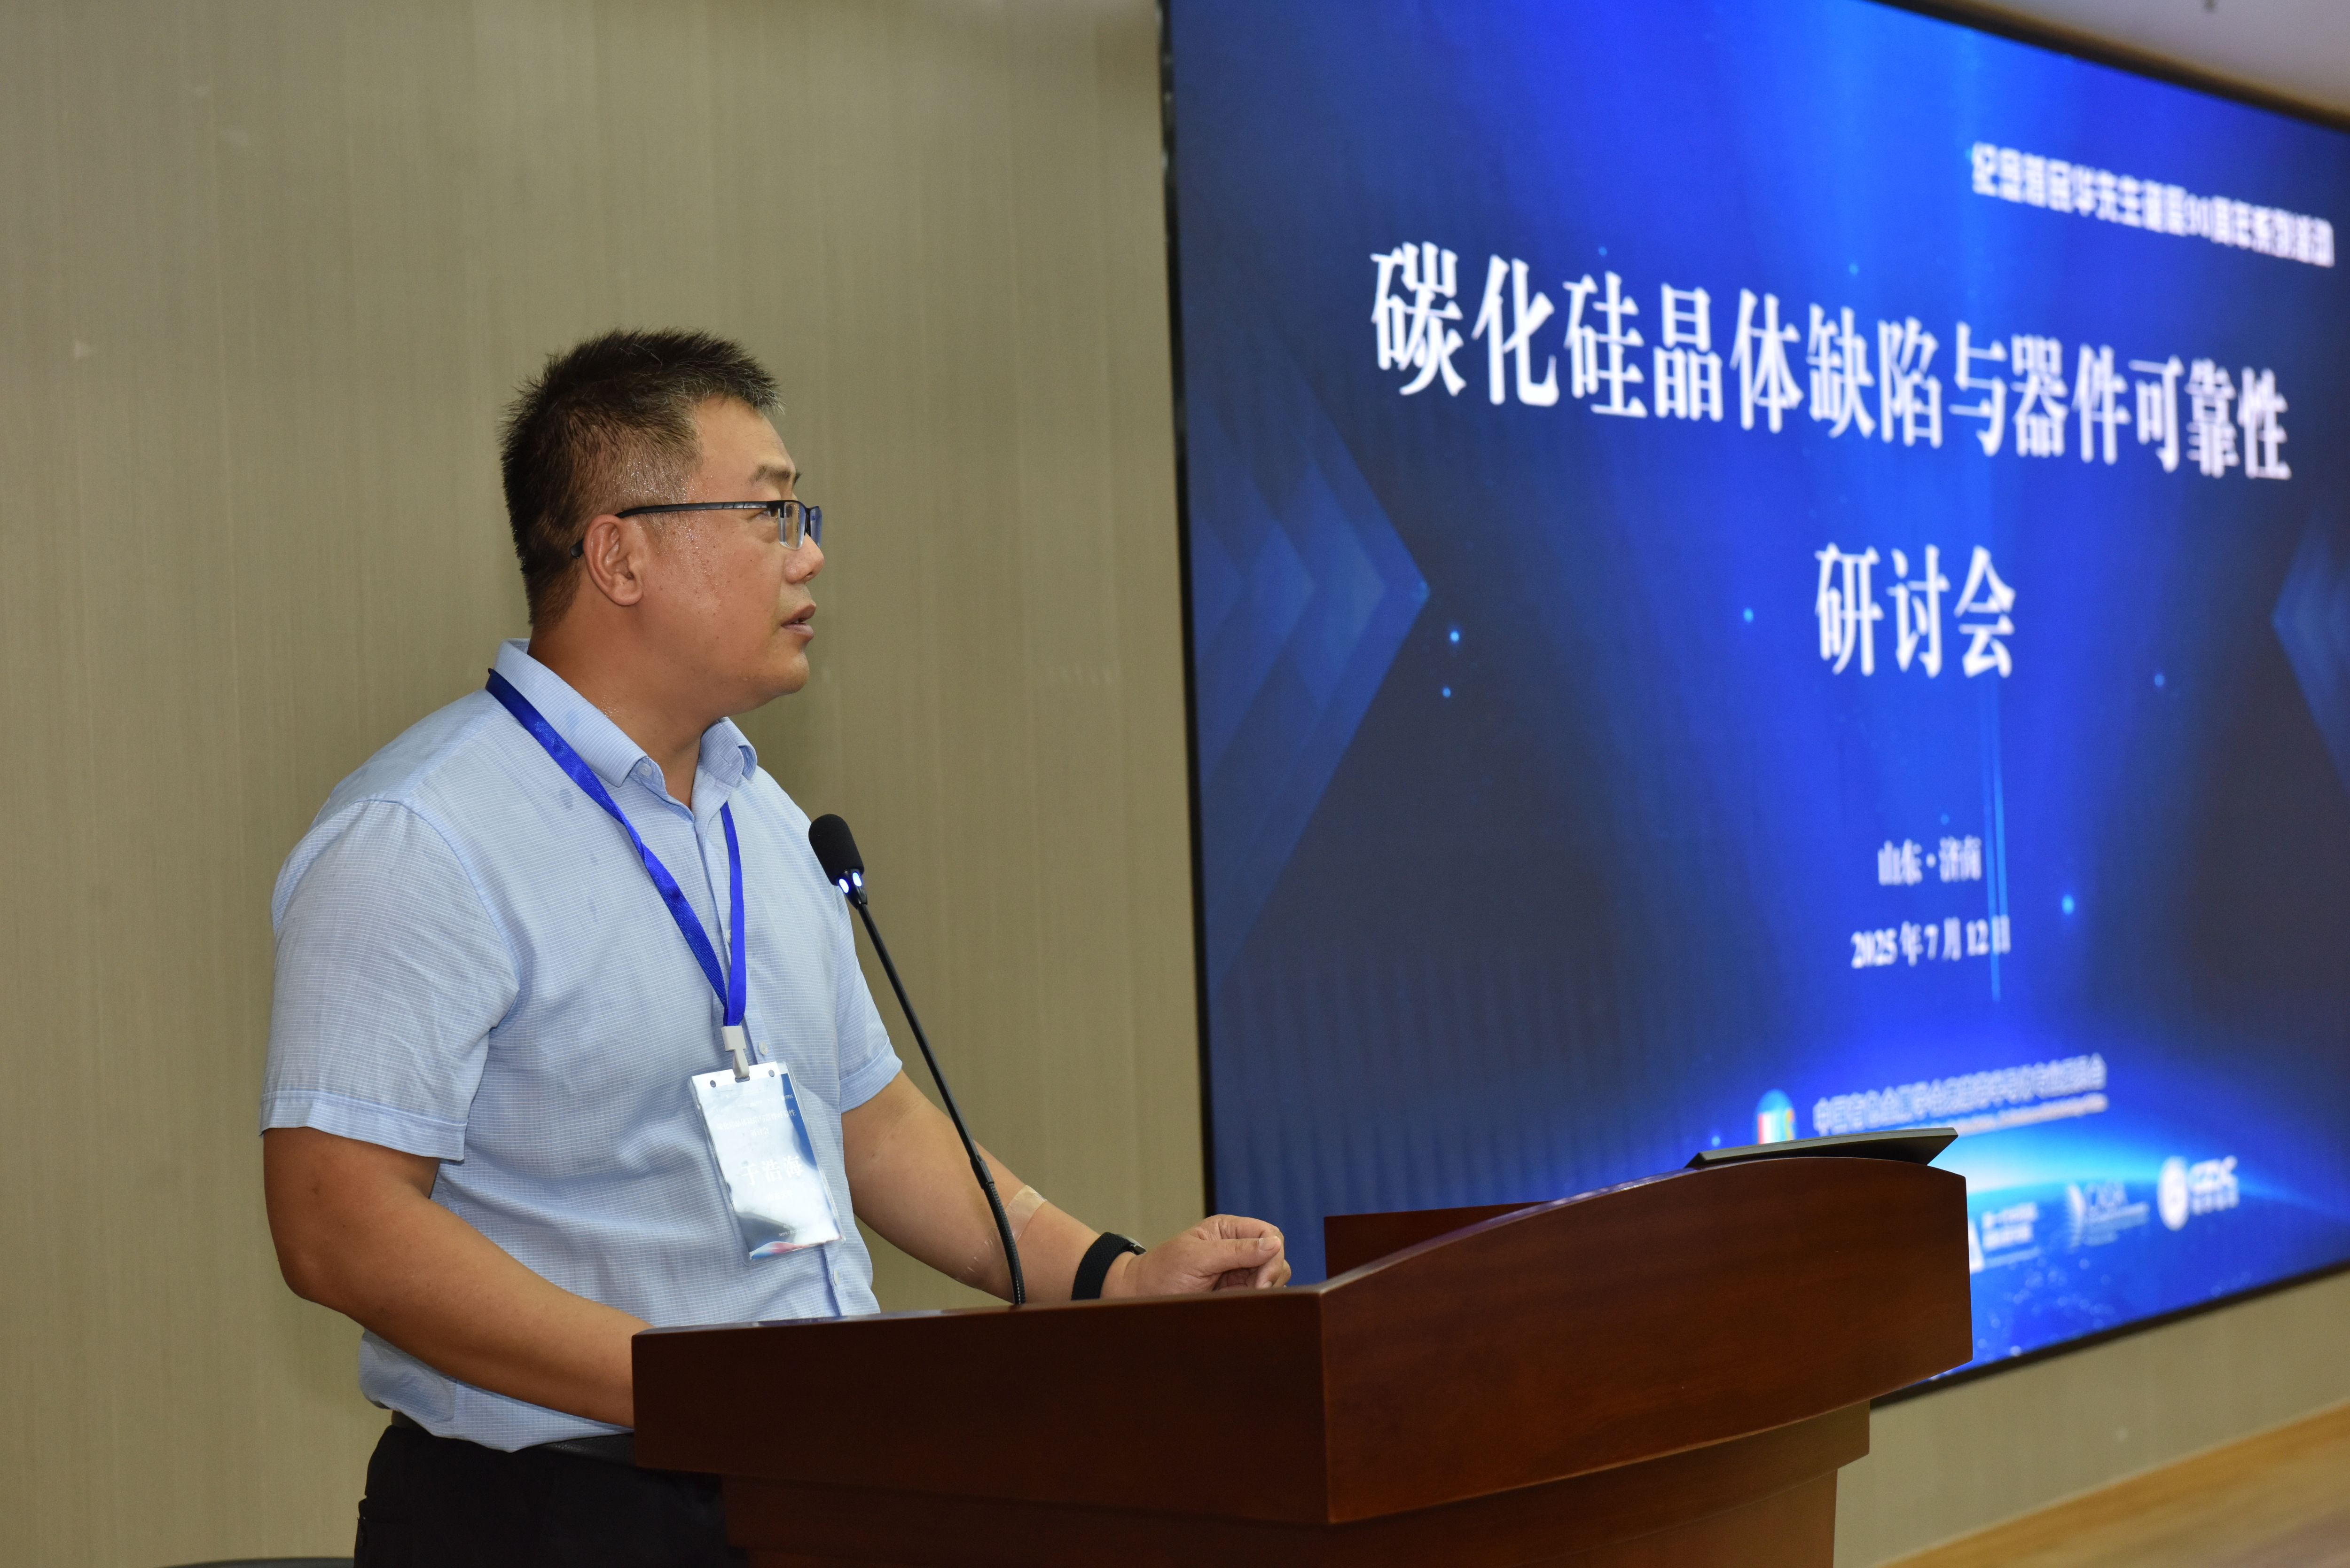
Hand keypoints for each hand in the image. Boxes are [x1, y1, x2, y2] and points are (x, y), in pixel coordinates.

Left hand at [1106, 1214, 1289, 1297]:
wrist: (1140, 1296)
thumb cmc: (1163, 1272)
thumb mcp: (1198, 1258)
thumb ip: (1236, 1250)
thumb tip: (1274, 1243)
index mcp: (1228, 1229)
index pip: (1269, 1233)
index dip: (1272, 1255)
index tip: (1261, 1279)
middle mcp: (1237, 1247)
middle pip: (1275, 1255)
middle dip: (1271, 1274)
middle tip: (1253, 1292)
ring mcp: (1237, 1270)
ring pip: (1273, 1276)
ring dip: (1265, 1289)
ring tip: (1239, 1298)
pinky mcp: (1235, 1291)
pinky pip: (1259, 1293)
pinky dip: (1257, 1299)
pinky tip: (1240, 1304)